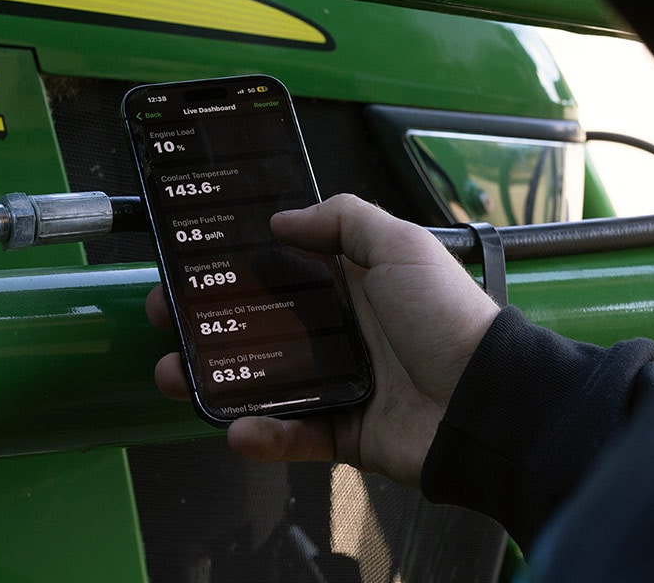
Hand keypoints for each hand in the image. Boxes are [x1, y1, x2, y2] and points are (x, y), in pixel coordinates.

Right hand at [148, 193, 499, 486]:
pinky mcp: (343, 434)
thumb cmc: (449, 317)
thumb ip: (344, 219)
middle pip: (258, 327)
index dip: (234, 268)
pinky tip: (237, 429)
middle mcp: (341, 332)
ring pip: (262, 383)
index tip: (189, 266)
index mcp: (352, 284)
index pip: (279, 271)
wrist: (488, 402)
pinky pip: (293, 435)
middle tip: (166, 320)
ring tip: (174, 377)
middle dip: (206, 325)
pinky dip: (263, 436)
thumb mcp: (401, 245)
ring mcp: (340, 384)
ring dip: (215, 382)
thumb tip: (283, 218)